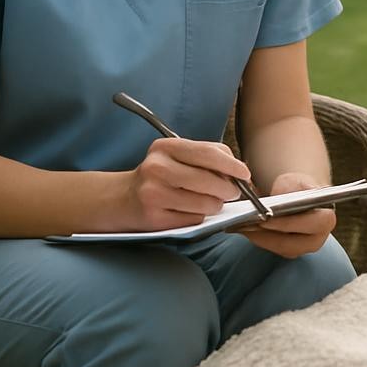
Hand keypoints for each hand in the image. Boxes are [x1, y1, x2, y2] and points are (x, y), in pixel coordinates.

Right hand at [120, 137, 250, 230]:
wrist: (121, 198)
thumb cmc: (159, 175)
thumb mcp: (177, 155)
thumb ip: (208, 157)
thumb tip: (240, 172)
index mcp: (166, 147)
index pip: (209, 154)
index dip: (233, 166)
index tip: (245, 174)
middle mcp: (157, 168)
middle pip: (210, 181)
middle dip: (229, 189)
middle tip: (233, 192)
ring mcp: (154, 194)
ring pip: (205, 203)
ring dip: (215, 206)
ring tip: (210, 202)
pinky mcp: (155, 218)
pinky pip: (193, 219)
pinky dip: (199, 217)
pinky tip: (191, 211)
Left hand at [238, 171, 336, 258]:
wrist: (300, 197)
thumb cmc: (298, 188)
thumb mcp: (296, 181)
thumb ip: (289, 190)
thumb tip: (276, 199)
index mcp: (326, 220)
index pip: (310, 225)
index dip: (288, 223)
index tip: (266, 218)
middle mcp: (317, 239)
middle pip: (291, 243)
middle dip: (267, 235)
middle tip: (247, 224)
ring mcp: (303, 248)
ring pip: (279, 248)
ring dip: (259, 239)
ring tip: (241, 227)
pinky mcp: (290, 252)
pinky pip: (272, 249)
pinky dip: (258, 239)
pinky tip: (245, 230)